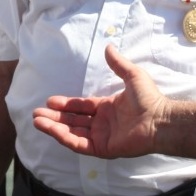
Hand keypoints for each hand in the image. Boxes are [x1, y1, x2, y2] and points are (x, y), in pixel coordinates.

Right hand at [32, 45, 165, 159]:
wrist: (159, 119)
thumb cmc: (149, 99)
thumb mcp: (132, 75)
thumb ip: (118, 64)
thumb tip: (108, 46)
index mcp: (107, 108)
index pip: (81, 107)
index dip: (65, 105)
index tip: (50, 101)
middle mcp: (102, 124)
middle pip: (73, 121)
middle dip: (54, 118)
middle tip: (36, 113)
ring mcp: (101, 137)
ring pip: (72, 132)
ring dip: (54, 127)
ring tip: (37, 121)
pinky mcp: (102, 149)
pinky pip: (79, 144)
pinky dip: (65, 137)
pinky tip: (52, 130)